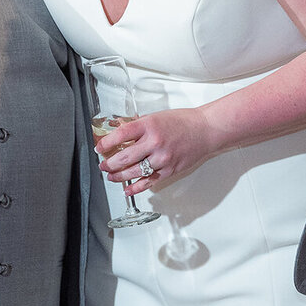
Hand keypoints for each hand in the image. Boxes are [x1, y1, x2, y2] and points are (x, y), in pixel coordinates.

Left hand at [96, 108, 217, 196]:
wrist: (205, 130)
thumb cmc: (182, 122)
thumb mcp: (155, 117)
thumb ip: (137, 126)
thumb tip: (117, 129)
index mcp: (149, 126)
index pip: (121, 135)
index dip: (106, 143)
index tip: (99, 147)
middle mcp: (155, 142)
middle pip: (124, 157)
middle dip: (109, 163)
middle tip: (103, 165)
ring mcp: (162, 158)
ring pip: (134, 171)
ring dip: (119, 176)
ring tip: (111, 176)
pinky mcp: (169, 170)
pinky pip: (148, 182)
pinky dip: (135, 187)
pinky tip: (127, 188)